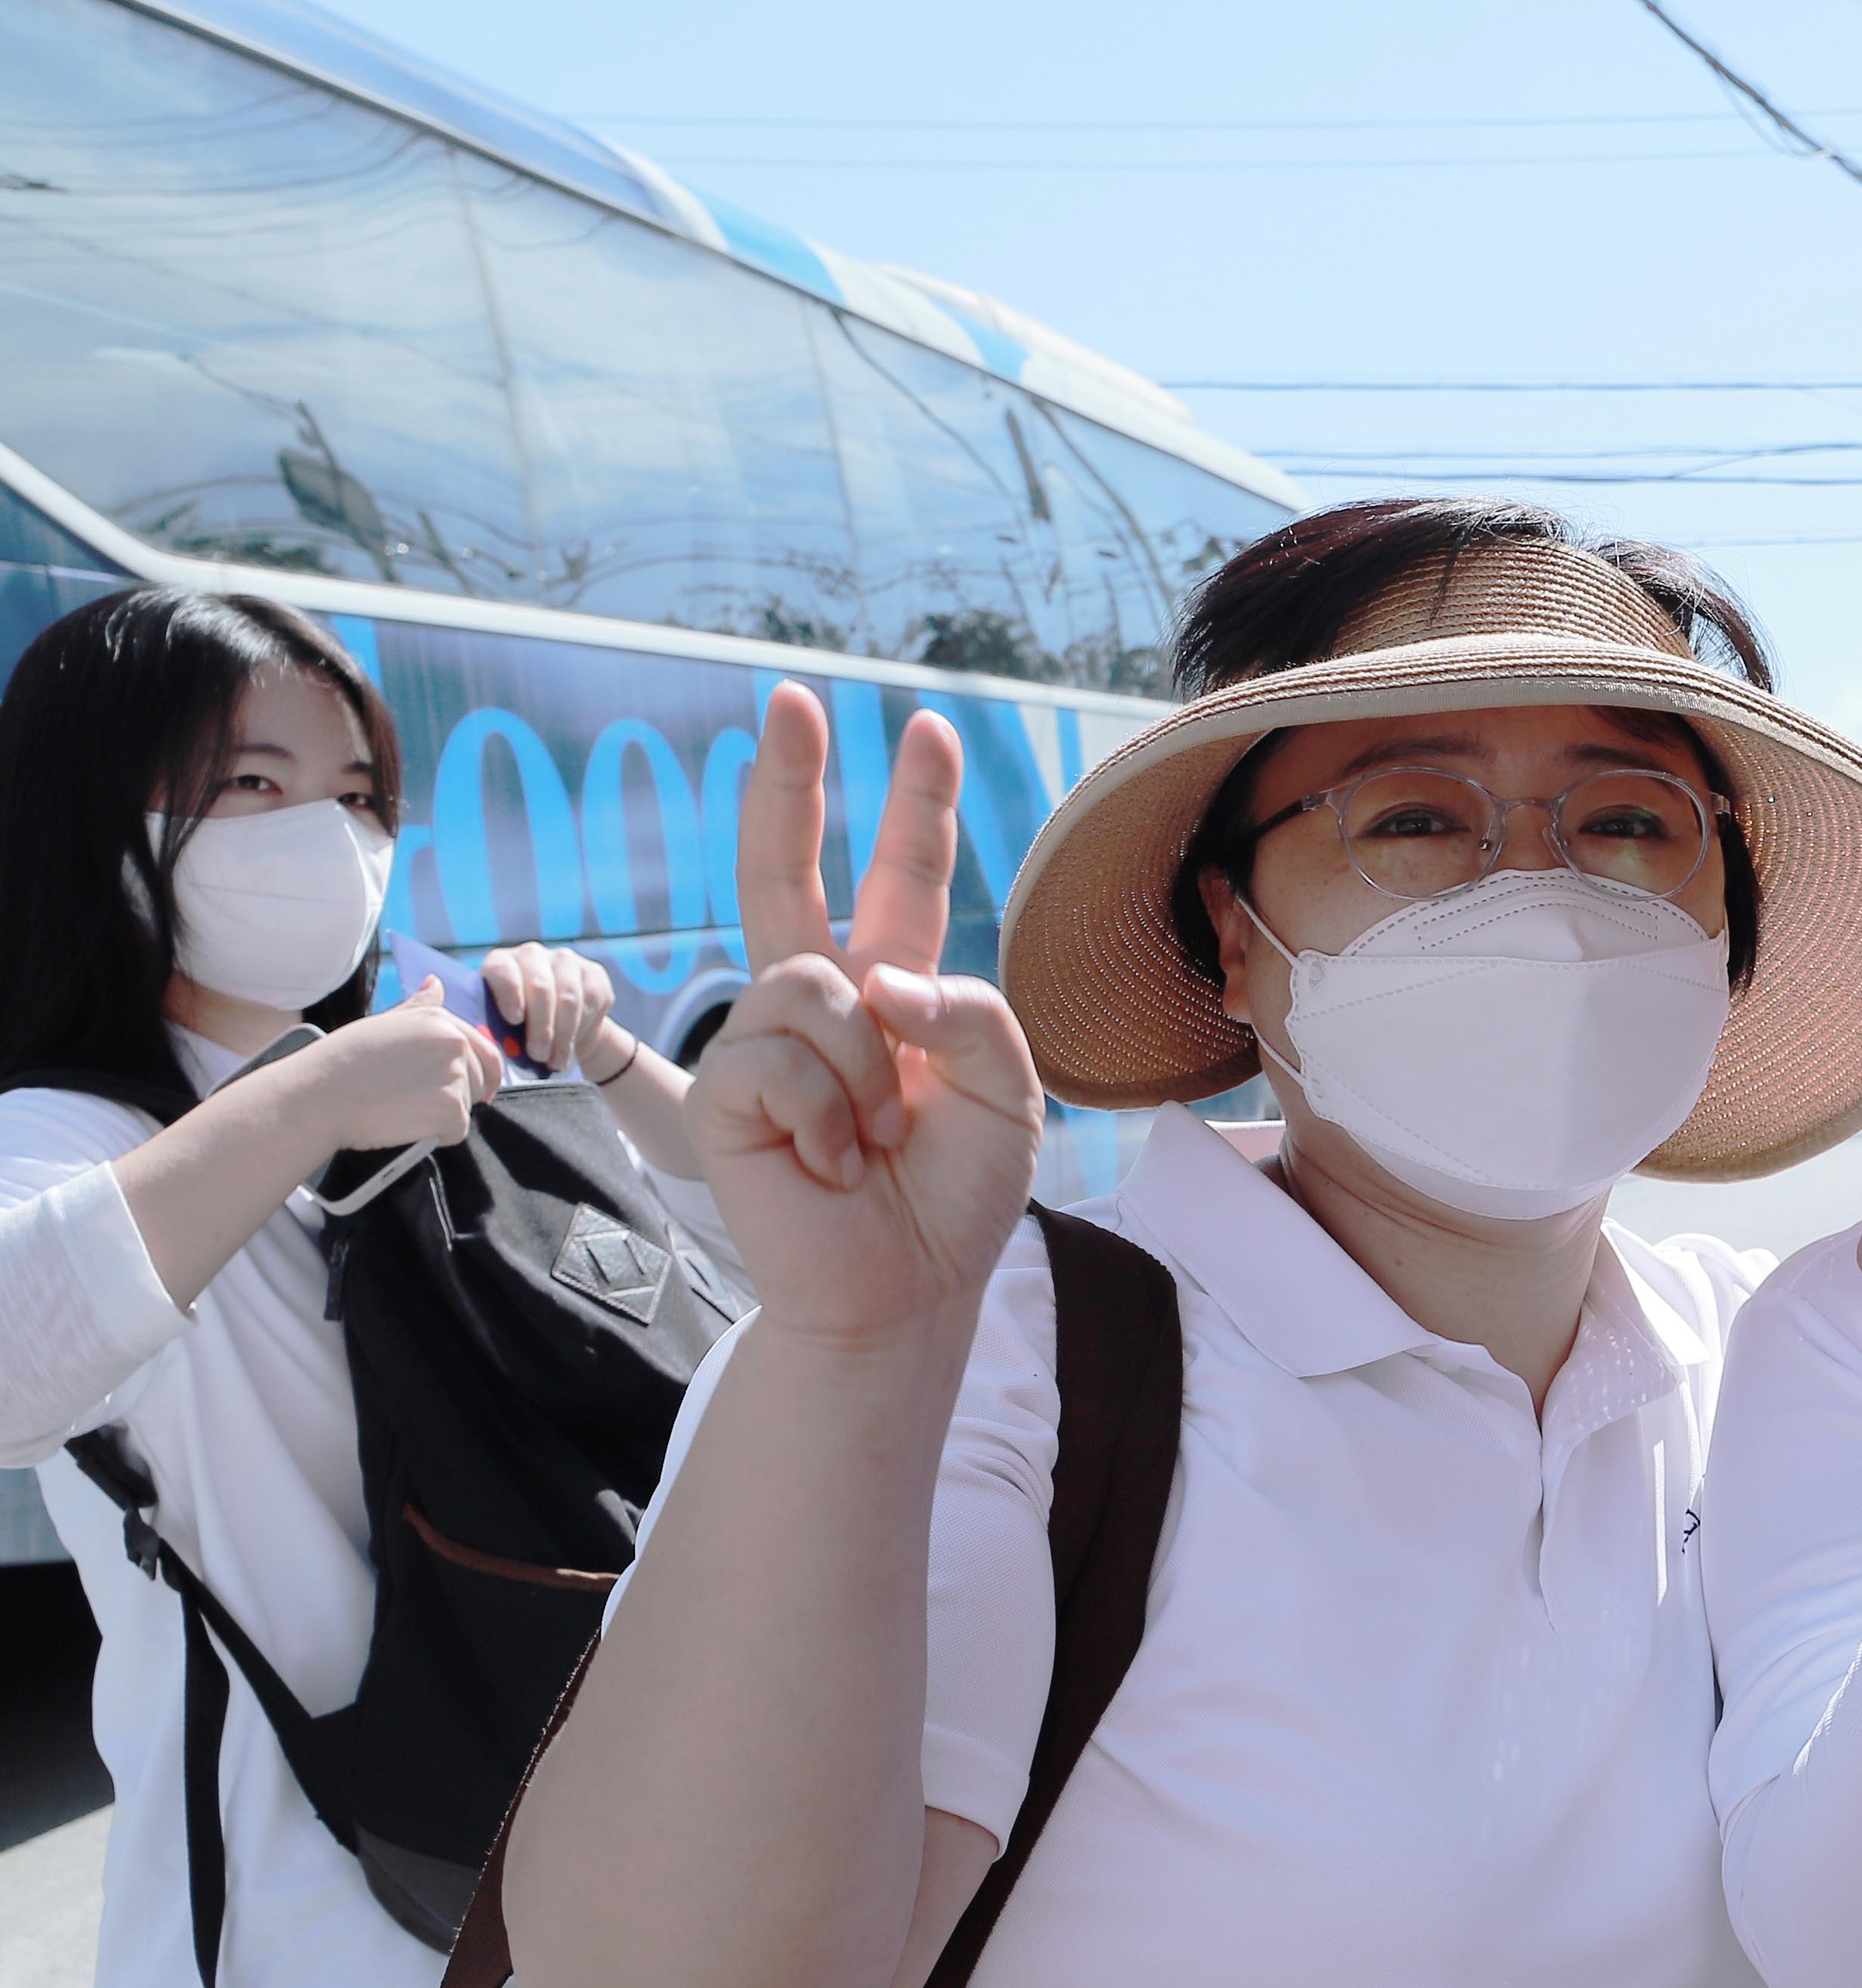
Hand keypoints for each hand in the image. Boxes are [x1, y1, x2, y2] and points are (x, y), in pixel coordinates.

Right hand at [263, 981, 502, 1158]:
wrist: (318, 1096)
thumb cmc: (343, 1062)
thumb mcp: (383, 1024)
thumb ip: (417, 1008)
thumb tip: (436, 983)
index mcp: (440, 1020)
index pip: (484, 1049)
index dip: (480, 1073)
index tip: (475, 1088)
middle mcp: (455, 1042)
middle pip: (479, 1079)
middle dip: (457, 1094)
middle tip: (417, 1102)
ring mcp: (456, 1076)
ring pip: (468, 1105)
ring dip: (442, 1114)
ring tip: (402, 1109)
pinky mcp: (452, 1111)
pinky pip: (456, 1131)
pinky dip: (435, 1135)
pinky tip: (403, 1124)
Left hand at [477, 941, 627, 1077]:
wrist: (558, 1027)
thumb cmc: (518, 1029)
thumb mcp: (501, 1029)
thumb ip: (499, 1032)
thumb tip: (503, 1050)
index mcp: (500, 963)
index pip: (503, 971)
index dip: (509, 995)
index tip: (514, 1021)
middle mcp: (532, 954)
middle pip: (541, 988)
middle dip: (541, 1027)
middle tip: (538, 1056)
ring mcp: (565, 960)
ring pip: (569, 998)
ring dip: (563, 1035)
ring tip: (556, 1062)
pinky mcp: (593, 972)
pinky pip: (592, 1000)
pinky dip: (583, 1028)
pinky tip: (572, 1045)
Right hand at [691, 686, 1037, 1351]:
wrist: (905, 1289)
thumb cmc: (954, 1196)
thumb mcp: (1011, 1096)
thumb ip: (974, 1017)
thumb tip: (878, 980)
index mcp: (894, 992)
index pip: (902, 881)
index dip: (913, 808)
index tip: (926, 730)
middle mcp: (821, 1003)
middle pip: (787, 873)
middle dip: (789, 782)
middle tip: (788, 698)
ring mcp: (764, 1040)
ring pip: (813, 984)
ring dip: (867, 1072)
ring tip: (876, 1139)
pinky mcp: (724, 1089)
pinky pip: (783, 1055)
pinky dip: (829, 1114)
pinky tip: (830, 1161)